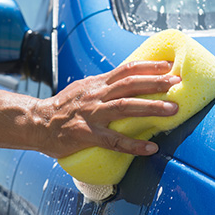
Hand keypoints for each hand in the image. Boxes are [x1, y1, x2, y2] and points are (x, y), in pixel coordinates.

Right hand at [33, 61, 180, 158]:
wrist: (37, 123)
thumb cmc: (63, 107)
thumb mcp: (84, 88)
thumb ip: (104, 85)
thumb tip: (128, 80)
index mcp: (97, 84)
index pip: (126, 69)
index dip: (148, 66)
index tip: (169, 65)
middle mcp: (96, 96)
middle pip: (130, 85)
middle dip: (156, 83)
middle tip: (178, 83)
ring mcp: (91, 115)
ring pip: (125, 108)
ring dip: (151, 107)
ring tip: (173, 110)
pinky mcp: (86, 135)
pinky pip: (113, 141)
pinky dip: (133, 145)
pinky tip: (150, 148)